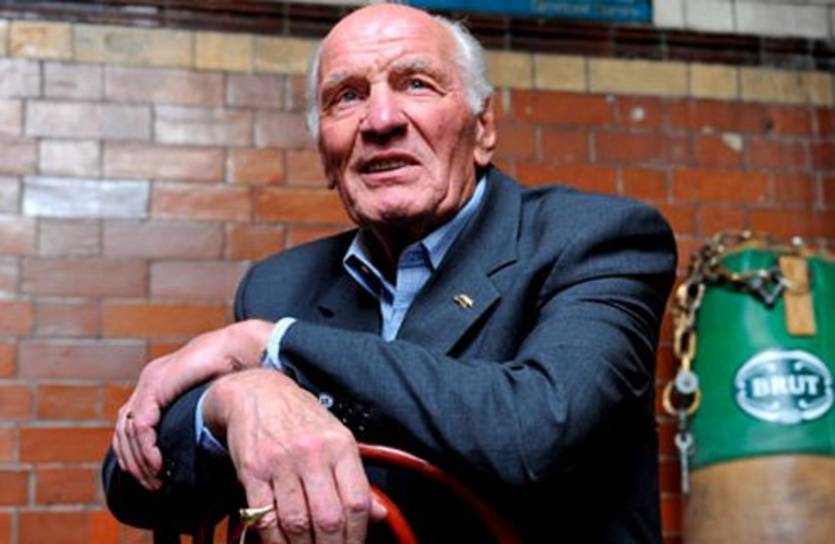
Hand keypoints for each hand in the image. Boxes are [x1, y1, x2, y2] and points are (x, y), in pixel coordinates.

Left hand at [113, 320, 273, 489]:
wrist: (240, 348)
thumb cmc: (234, 371)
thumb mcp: (208, 399)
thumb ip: (194, 415)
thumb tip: (197, 443)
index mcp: (157, 384)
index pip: (130, 426)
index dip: (135, 455)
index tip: (152, 477)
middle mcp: (148, 382)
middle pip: (123, 432)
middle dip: (134, 464)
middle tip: (152, 486)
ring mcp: (149, 382)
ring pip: (127, 432)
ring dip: (139, 462)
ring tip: (156, 480)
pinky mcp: (156, 386)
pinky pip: (141, 426)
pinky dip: (146, 450)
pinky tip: (159, 465)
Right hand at [203, 368, 385, 543]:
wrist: (257, 392)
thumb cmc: (301, 418)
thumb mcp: (337, 438)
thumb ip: (356, 478)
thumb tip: (380, 515)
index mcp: (340, 445)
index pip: (356, 502)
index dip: (357, 536)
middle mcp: (312, 453)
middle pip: (328, 518)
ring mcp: (281, 463)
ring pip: (297, 523)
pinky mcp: (252, 471)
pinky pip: (265, 517)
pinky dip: (274, 541)